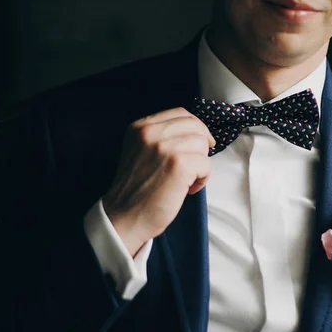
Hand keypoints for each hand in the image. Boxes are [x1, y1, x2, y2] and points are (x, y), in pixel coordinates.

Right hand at [102, 108, 214, 255]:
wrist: (124, 217)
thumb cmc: (136, 189)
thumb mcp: (140, 150)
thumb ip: (161, 137)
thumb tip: (197, 133)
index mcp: (141, 126)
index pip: (181, 113)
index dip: (195, 128)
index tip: (198, 144)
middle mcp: (151, 133)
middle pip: (196, 127)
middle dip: (200, 147)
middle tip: (192, 166)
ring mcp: (165, 147)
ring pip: (203, 145)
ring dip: (201, 165)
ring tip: (186, 180)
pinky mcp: (179, 165)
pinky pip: (206, 164)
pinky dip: (202, 179)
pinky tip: (187, 189)